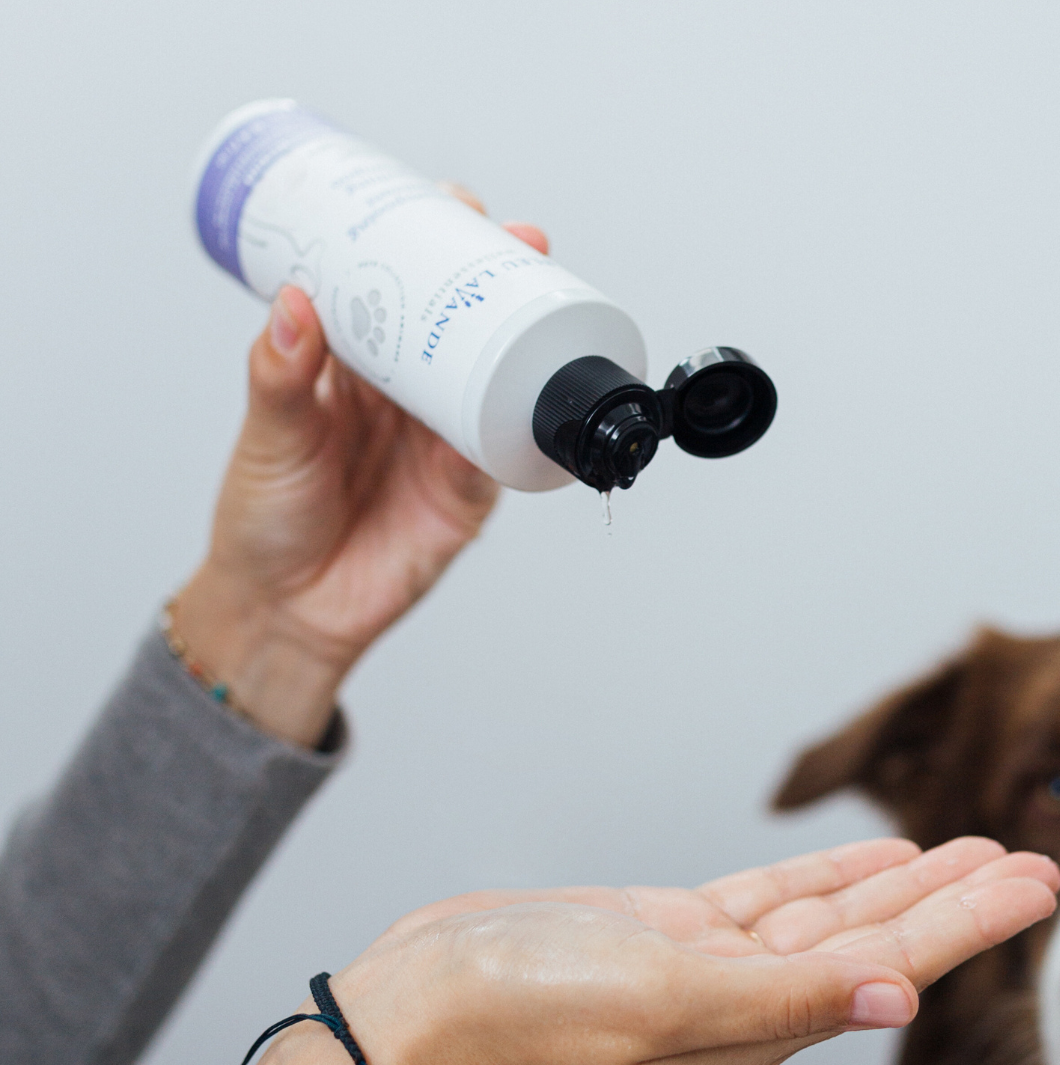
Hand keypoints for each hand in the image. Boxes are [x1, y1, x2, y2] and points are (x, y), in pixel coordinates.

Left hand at [173, 189, 547, 745]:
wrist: (290, 612)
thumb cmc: (268, 521)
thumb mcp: (269, 438)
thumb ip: (280, 376)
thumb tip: (296, 301)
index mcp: (356, 372)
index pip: (400, 294)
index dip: (429, 248)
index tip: (451, 205)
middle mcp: (407, 402)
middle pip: (462, 328)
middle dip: (496, 280)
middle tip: (517, 240)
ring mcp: (443, 446)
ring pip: (493, 382)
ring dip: (522, 342)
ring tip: (539, 300)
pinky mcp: (467, 496)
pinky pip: (501, 455)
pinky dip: (515, 428)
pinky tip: (530, 394)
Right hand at [179, 837, 1059, 1064]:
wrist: (430, 1001)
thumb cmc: (532, 1008)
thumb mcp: (668, 1000)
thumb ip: (785, 1000)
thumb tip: (898, 1000)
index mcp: (767, 1024)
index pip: (896, 963)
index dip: (973, 922)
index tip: (1040, 884)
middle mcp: (757, 1000)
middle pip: (884, 936)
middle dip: (962, 898)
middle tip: (1037, 859)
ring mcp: (717, 966)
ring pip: (837, 912)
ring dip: (908, 881)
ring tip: (974, 849)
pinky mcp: (677, 935)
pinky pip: (776, 900)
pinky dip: (830, 876)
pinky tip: (873, 858)